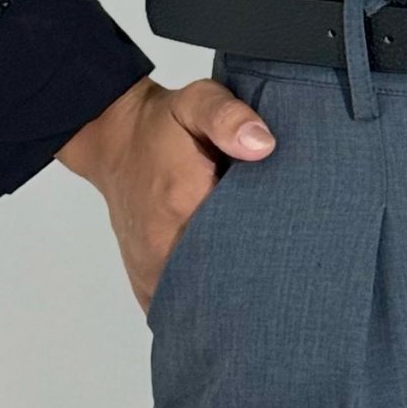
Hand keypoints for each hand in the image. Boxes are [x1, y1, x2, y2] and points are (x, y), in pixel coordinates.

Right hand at [55, 75, 275, 314]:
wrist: (115, 141)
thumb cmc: (163, 122)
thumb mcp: (198, 101)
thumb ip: (229, 116)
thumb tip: (262, 144)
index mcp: (182, 204)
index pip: (240, 248)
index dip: (270, 250)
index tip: (291, 246)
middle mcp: (162, 248)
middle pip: (223, 283)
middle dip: (254, 280)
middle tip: (283, 269)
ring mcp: (151, 271)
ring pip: (199, 301)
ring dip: (228, 296)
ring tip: (259, 285)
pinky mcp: (146, 282)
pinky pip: (179, 306)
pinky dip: (203, 303)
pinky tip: (227, 294)